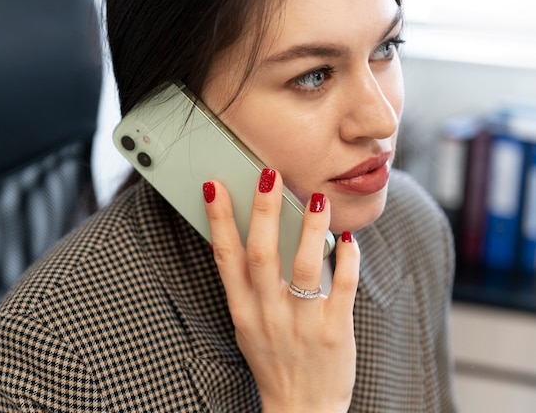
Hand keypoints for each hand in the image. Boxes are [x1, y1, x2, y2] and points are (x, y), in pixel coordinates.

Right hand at [203, 169, 359, 412]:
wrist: (300, 409)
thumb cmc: (271, 360)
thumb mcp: (246, 325)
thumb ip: (245, 286)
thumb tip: (239, 239)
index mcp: (243, 309)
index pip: (226, 257)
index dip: (220, 220)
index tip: (215, 187)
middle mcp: (269, 313)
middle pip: (263, 254)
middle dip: (264, 212)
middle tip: (268, 175)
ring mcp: (303, 322)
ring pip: (306, 266)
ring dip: (312, 228)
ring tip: (317, 198)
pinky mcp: (336, 330)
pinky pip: (344, 286)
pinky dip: (348, 258)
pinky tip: (349, 238)